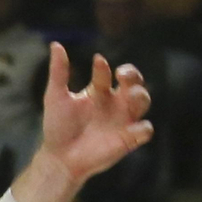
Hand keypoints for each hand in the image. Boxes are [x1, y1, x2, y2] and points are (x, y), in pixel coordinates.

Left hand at [39, 44, 152, 184]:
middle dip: (134, 76)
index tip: (98, 62)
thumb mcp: (56, 96)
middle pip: (134, 83)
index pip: (107, 73)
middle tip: (123, 74)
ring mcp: (123, 120)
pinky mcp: (129, 139)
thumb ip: (59, 72)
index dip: (104, 67)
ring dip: (141, 95)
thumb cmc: (57, 126)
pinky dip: (143, 127)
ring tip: (129, 94)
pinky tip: (132, 127)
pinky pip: (145, 130)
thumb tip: (55, 44)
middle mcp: (114, 103)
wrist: (60, 157)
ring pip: (143, 101)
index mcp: (99, 92)